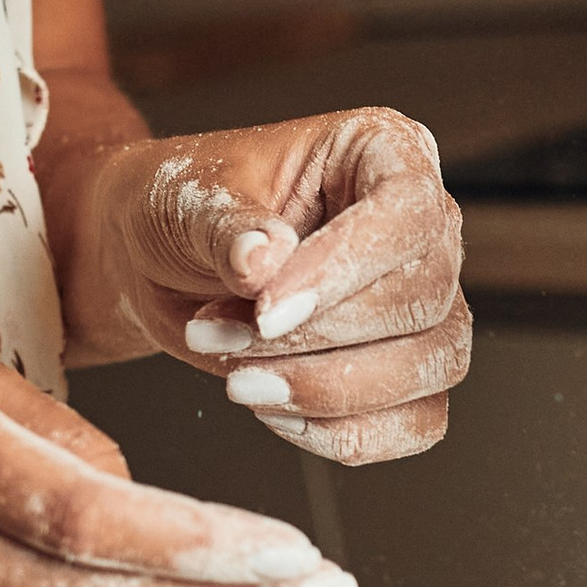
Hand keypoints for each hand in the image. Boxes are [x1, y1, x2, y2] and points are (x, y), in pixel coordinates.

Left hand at [87, 110, 468, 463]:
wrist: (154, 261)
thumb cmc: (179, 206)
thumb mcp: (185, 198)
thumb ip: (227, 225)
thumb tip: (265, 257)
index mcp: (381, 152)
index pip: (408, 213)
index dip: (343, 270)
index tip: (266, 310)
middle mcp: (418, 226)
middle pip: (423, 299)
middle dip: (317, 339)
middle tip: (226, 336)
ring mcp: (421, 301)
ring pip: (431, 364)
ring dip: (330, 391)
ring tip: (239, 377)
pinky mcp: (405, 369)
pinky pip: (419, 421)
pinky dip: (349, 434)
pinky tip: (278, 413)